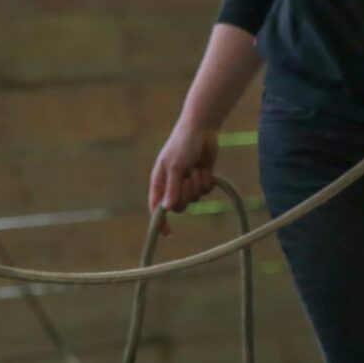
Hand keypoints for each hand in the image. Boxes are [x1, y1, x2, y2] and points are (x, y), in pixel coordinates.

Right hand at [148, 123, 218, 237]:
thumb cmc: (182, 144)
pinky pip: (205, 191)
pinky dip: (206, 181)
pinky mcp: (201, 179)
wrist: (202, 129)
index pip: (156, 207)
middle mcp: (172, 184)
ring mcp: (187, 182)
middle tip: (188, 178)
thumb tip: (167, 209)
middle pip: (179, 206)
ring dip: (197, 185)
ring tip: (196, 168)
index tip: (168, 233)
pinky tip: (204, 168)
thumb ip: (172, 188)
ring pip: (194, 199)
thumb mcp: (175, 166)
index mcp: (159, 181)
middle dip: (186, 194)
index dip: (160, 222)